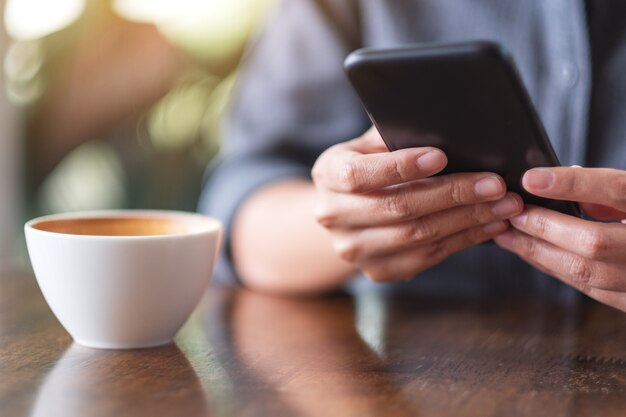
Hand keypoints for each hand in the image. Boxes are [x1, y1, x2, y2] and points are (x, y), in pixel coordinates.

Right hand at [311, 127, 522, 281]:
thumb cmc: (369, 166)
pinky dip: (462, 240)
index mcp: (328, 175)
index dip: (401, 167)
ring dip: (467, 220)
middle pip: (397, 207)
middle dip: (452, 194)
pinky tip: (489, 225)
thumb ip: (394, 134)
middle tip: (495, 184)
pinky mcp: (377, 271)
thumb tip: (444, 124)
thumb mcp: (370, 144)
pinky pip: (427, 257)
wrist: (347, 212)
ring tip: (504, 205)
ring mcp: (353, 249)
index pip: (359, 174)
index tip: (441, 156)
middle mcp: (333, 215)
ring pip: (417, 236)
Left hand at [495, 167, 625, 310]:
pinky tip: (535, 256)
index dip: (573, 185)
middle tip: (510, 214)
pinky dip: (558, 271)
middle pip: (593, 242)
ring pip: (587, 273)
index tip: (532, 179)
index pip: (618, 192)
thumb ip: (612, 192)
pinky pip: (593, 289)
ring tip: (509, 236)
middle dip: (543, 229)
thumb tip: (559, 186)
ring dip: (540, 253)